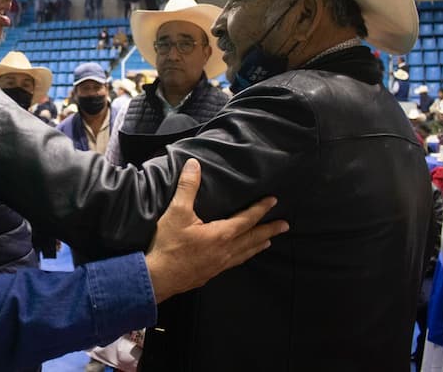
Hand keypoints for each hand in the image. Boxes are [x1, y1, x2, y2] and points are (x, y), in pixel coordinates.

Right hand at [144, 159, 287, 302]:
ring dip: (258, 245)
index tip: (273, 201)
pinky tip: (239, 257)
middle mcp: (225, 251)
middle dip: (269, 230)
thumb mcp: (176, 212)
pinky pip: (234, 263)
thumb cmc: (167, 244)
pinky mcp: (210, 273)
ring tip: (268, 242)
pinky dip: (243, 257)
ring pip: (245, 253)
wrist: (157, 278)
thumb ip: (187, 187)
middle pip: (253, 239)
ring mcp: (219, 265)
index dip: (261, 209)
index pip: (247, 219)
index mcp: (221, 235)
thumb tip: (193, 164)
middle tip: (285, 225)